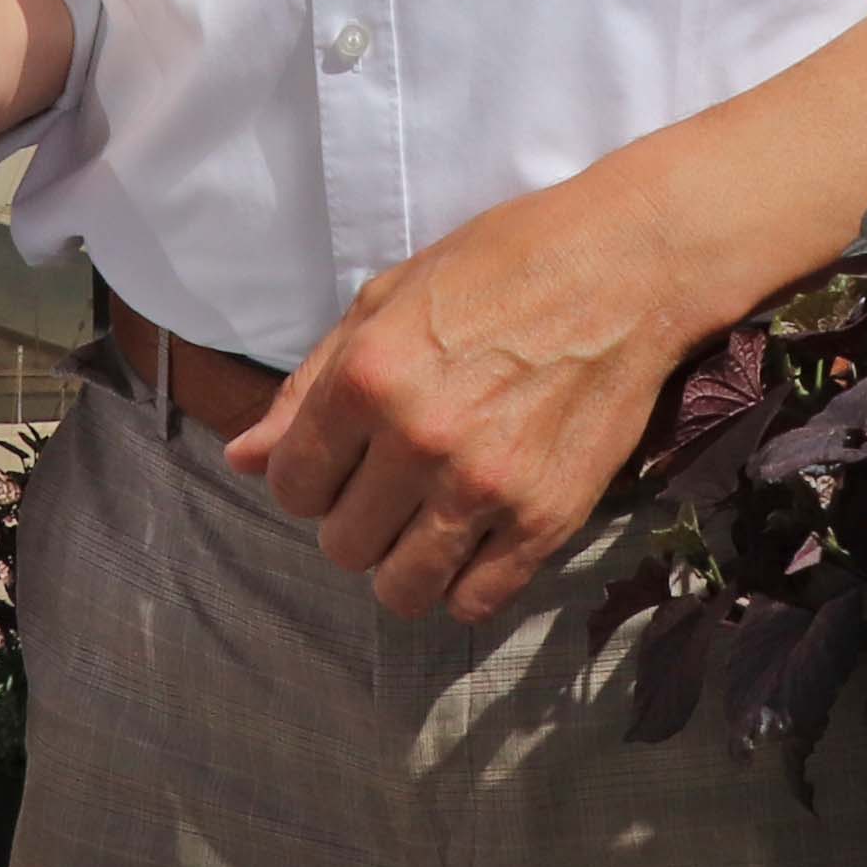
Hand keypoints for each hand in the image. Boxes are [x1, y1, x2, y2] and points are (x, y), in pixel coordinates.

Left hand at [225, 161, 700, 623]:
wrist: (624, 266)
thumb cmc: (499, 265)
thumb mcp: (386, 299)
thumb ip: (309, 386)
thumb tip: (242, 458)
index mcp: (367, 377)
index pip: (290, 485)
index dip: (309, 477)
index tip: (344, 460)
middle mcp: (418, 439)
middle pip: (342, 545)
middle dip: (358, 519)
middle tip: (396, 482)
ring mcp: (485, 485)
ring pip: (401, 589)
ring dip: (405, 564)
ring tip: (431, 521)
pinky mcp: (547, 518)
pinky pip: (476, 602)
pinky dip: (466, 583)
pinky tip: (477, 541)